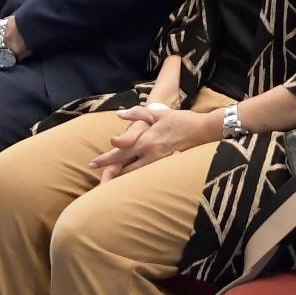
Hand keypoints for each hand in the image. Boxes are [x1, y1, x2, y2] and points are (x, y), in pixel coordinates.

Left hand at [92, 103, 223, 180]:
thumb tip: (119, 116)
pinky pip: (148, 173)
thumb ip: (137, 114)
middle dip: (110, 172)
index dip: (106, 158)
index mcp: (146, 140)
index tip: (93, 163)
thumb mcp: (157, 113)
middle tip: (97, 178)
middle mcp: (150, 154)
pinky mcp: (167, 166)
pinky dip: (137, 177)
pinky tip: (132, 179)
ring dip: (122, 177)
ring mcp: (159, 162)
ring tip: (110, 181)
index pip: (120, 152)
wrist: (203, 131)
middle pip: (125, 167)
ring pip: (136, 174)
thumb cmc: (180, 120)